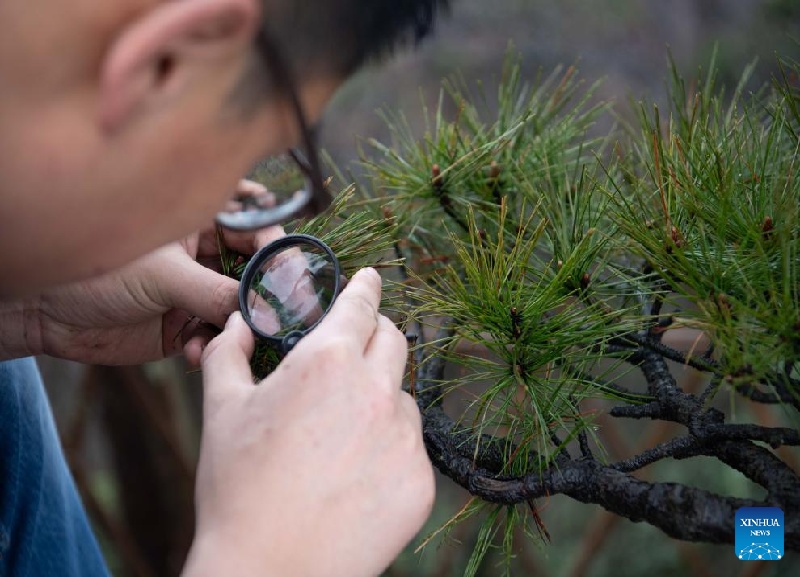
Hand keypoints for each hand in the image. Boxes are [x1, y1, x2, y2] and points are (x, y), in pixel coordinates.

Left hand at [26, 180, 281, 364]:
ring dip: (239, 324)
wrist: (47, 314)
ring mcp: (197, 292)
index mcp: (198, 224)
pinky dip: (212, 345)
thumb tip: (264, 308)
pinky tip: (192, 350)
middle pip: (254, 271)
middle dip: (264, 292)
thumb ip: (215, 291)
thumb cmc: (96, 273)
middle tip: (276, 313)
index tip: (289, 273)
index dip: (275, 249)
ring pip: (239, 307)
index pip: (254, 229)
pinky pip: (216, 336)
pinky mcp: (185, 326)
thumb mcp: (163, 276)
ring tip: (232, 337)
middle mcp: (203, 256)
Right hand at [184, 268, 435, 576]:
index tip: (370, 277)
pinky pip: (410, 446)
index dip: (365, 285)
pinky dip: (387, 447)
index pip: (361, 304)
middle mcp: (376, 390)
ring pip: (402, 396)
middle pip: (393, 340)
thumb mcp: (222, 409)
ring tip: (339, 435)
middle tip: (352, 351)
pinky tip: (353, 475)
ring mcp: (404, 437)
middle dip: (375, 335)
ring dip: (379, 397)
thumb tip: (236, 324)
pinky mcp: (419, 479)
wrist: (272, 569)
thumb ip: (229, 352)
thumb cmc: (239, 488)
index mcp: (327, 361)